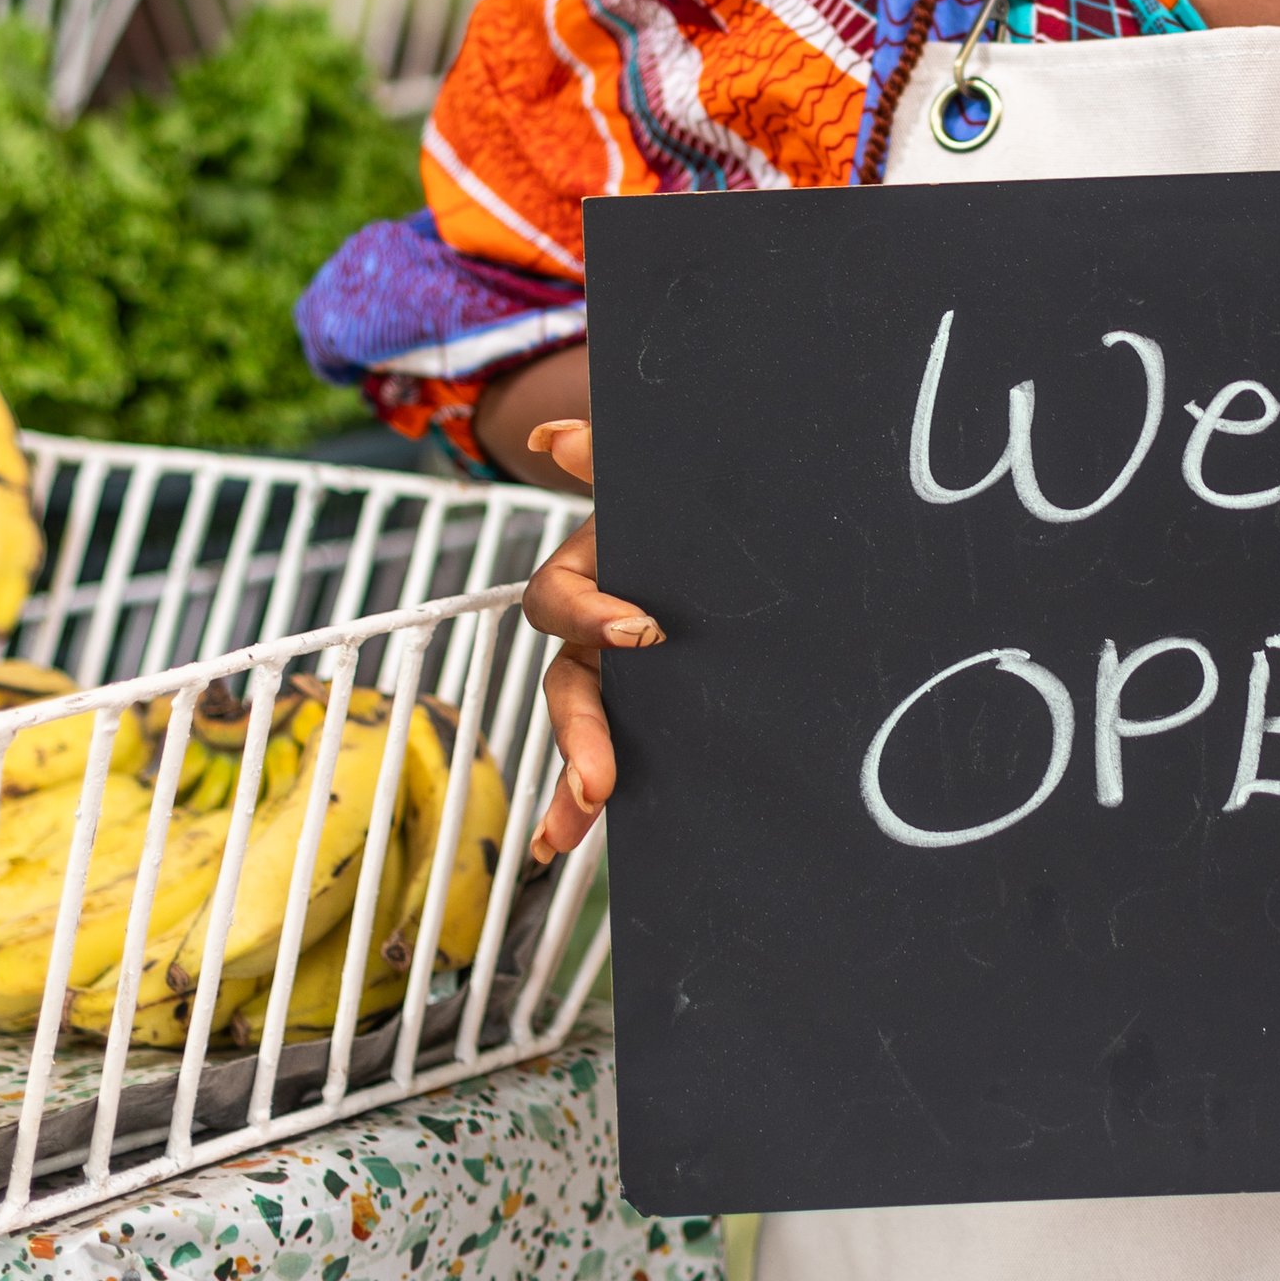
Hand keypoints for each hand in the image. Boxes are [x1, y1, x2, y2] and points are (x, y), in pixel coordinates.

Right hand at [518, 417, 664, 864]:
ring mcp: (618, 673)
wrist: (724, 526)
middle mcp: (594, 628)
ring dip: (573, 783)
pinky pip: (614, 754)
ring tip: (566, 835)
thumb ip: (605, 453)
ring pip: (583, 730)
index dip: (593, 617)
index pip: (561, 602)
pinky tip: (564, 843)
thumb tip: (555, 437)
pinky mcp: (649, 705)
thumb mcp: (646, 478)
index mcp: (590, 572)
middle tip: (596, 783)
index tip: (646, 632)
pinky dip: (582, 800)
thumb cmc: (675, 500)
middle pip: (567, 687)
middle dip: (578, 735)